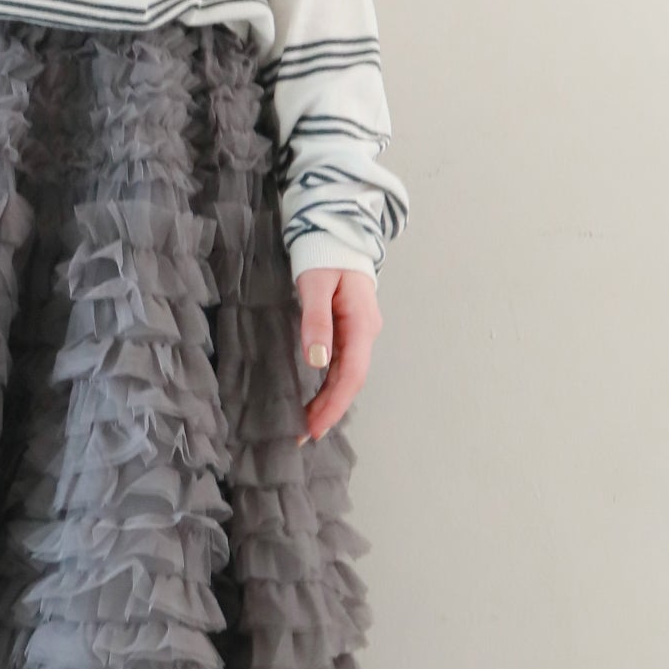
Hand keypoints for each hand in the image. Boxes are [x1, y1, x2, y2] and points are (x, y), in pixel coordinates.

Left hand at [294, 268, 382, 445]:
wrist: (338, 233)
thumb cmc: (326, 255)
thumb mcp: (315, 284)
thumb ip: (316, 321)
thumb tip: (317, 361)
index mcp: (361, 325)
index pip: (352, 375)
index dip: (334, 405)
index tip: (314, 428)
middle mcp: (366, 333)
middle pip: (350, 382)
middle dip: (329, 411)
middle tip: (302, 435)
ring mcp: (359, 334)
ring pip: (346, 377)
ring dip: (328, 402)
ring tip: (305, 425)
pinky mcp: (350, 332)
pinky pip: (341, 366)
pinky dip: (328, 387)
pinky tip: (314, 401)